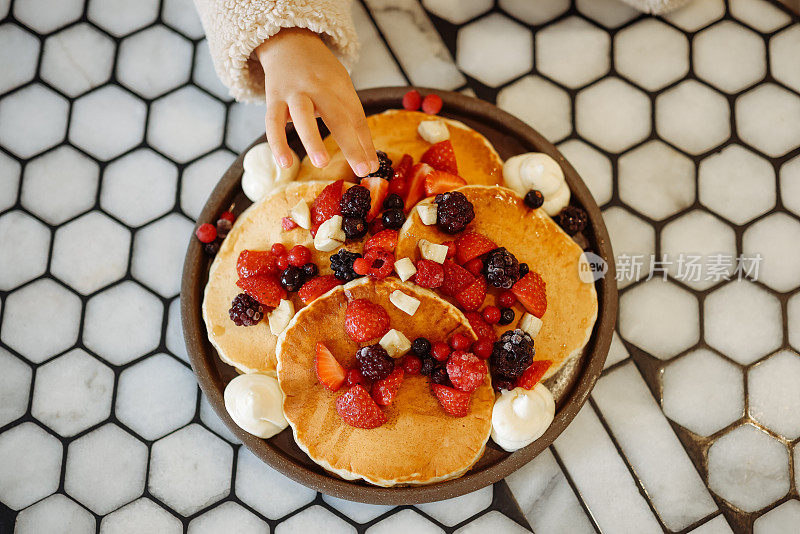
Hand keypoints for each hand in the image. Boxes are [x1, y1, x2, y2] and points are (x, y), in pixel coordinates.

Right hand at [255, 28, 378, 176]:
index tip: (372, 167)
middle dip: (350, 145)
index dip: (365, 143)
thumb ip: (353, 123)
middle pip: (337, 117)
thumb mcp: (341, 88)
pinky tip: (285, 163)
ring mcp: (295, 92)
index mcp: (340, 87)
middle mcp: (319, 88)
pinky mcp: (274, 97)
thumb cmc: (319, 73)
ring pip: (303, 116)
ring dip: (313, 140)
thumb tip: (369, 160)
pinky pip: (273, 122)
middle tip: (361, 169)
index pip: (357, 117)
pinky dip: (277, 143)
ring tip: (322, 163)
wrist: (288, 40)